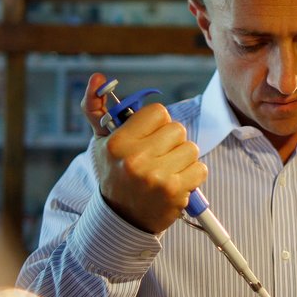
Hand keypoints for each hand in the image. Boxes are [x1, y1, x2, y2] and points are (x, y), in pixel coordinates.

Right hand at [83, 73, 207, 233]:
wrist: (121, 220)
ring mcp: (156, 176)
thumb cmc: (114, 174)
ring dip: (183, 159)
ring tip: (166, 171)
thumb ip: (97, 108)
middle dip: (171, 142)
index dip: (157, 123)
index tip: (149, 137)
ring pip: (191, 148)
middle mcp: (136, 159)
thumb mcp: (101, 142)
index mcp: (119, 143)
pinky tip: (176, 183)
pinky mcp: (175, 192)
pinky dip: (193, 176)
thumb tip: (98, 77)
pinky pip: (200, 169)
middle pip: (177, 129)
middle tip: (157, 157)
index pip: (158, 112)